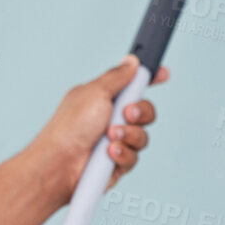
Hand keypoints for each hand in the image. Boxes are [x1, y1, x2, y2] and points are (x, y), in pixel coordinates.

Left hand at [30, 54, 168, 207]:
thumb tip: (131, 61)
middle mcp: (111, 119)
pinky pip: (135, 157)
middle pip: (145, 111)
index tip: (163, 74)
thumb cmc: (70, 127)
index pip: (132, 85)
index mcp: (104, 98)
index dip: (149, 79)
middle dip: (141, 112)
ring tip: (109, 136)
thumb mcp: (95, 92)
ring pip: (142, 136)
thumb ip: (118, 76)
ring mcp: (115, 141)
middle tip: (126, 113)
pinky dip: (123, 154)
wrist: (61, 163)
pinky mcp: (118, 163)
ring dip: (129, 135)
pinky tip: (109, 153)